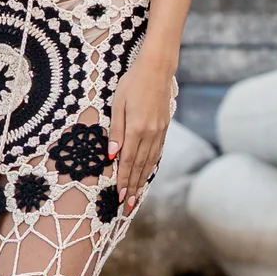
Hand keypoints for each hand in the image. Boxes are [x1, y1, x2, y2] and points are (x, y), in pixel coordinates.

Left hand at [107, 57, 174, 211]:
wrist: (157, 69)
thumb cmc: (132, 83)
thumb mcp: (118, 105)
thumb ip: (116, 132)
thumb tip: (112, 156)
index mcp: (137, 129)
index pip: (129, 161)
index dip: (124, 180)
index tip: (119, 197)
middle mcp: (151, 134)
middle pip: (140, 166)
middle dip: (133, 187)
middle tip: (127, 206)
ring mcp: (160, 132)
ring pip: (150, 162)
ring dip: (143, 180)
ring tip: (137, 196)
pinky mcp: (164, 128)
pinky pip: (157, 153)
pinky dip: (151, 167)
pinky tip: (147, 174)